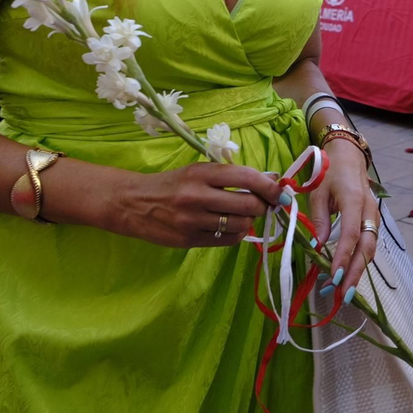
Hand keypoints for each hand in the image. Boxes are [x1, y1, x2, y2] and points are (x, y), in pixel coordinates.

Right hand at [109, 162, 281, 247]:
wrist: (133, 203)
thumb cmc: (172, 184)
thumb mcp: (199, 172)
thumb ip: (231, 176)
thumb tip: (271, 181)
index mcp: (202, 173)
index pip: (247, 178)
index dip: (269, 187)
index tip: (280, 193)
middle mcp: (197, 196)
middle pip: (248, 204)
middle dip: (261, 206)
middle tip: (260, 205)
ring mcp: (192, 220)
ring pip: (240, 225)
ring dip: (248, 221)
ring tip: (241, 216)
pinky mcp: (188, 240)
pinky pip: (227, 241)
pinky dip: (235, 235)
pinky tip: (229, 228)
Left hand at [308, 140, 378, 304]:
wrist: (349, 158)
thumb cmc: (330, 173)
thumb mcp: (318, 192)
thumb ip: (318, 219)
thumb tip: (316, 247)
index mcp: (354, 200)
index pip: (351, 234)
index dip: (343, 257)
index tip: (333, 276)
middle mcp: (369, 211)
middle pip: (367, 248)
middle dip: (355, 273)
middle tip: (343, 295)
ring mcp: (373, 218)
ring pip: (370, 250)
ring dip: (357, 271)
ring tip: (343, 292)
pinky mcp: (372, 223)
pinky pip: (368, 246)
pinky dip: (359, 262)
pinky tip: (347, 275)